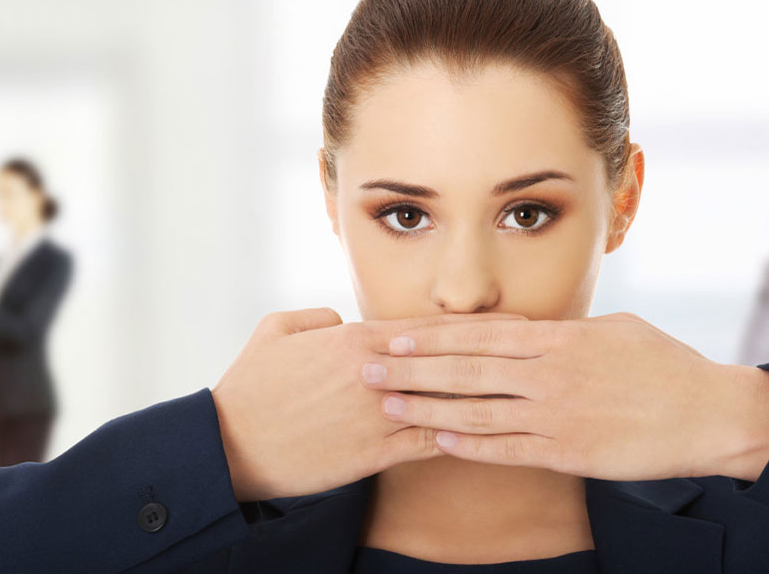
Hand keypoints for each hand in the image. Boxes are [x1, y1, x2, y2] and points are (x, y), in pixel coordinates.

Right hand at [211, 307, 526, 501]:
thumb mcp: (276, 331)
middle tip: (537, 347)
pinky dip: (462, 435)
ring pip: (446, 399)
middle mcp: (375, 372)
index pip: (425, 328)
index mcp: (354, 339)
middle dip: (495, 351)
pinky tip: (492, 433)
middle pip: (448, 358)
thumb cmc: (251, 387)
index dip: (470, 324)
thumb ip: (315, 316)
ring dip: (488, 393)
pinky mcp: (375, 452)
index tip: (505, 319)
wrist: (232, 445)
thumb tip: (340, 317)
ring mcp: (379, 413)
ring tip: (527, 389)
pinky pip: (429, 439)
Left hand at [358, 311, 768, 482]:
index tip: (392, 334)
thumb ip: (561, 332)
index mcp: (557, 338)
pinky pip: (508, 449)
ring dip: (426, 407)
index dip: (431, 335)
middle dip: (412, 368)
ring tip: (385, 403)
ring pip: (477, 410)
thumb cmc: (663, 364)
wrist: (710, 413)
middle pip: (466, 369)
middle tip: (366, 366)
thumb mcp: (611, 329)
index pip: (480, 333)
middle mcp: (549, 373)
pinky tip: (437, 440)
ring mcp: (557, 414)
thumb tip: (528, 328)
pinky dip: (470, 446)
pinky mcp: (569, 452)